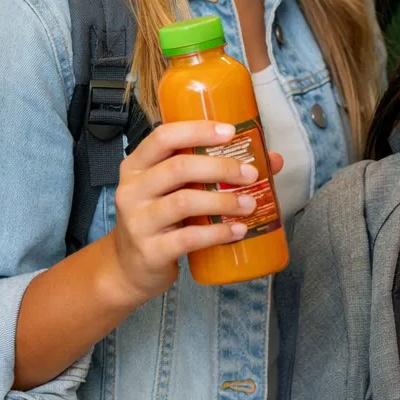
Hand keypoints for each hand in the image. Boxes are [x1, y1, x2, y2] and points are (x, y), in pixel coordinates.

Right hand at [107, 121, 283, 301]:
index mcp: (136, 166)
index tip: (230, 132)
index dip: (197, 130)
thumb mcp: (172, 190)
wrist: (128, 269)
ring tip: (249, 203)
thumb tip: (272, 160)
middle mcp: (132, 189)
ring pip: (184, 202)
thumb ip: (211, 171)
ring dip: (223, 200)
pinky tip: (238, 230)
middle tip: (250, 173)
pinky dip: (218, 232)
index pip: (163, 137)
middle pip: (178, 167)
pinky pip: (188, 238)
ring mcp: (138, 221)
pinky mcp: (150, 251)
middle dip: (220, 167)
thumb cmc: (158, 220)